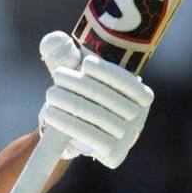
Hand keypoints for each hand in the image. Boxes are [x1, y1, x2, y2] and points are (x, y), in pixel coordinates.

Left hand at [37, 31, 153, 168]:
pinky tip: (50, 114)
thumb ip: (68, 55)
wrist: (82, 134)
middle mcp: (139, 116)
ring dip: (69, 102)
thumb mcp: (80, 75)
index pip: (127, 81)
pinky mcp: (114, 153)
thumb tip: (54, 39)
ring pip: (95, 115)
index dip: (107, 71)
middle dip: (79, 85)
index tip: (85, 63)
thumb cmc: (83, 97)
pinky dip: (68, 123)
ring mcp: (128, 136)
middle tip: (57, 77)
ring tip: (50, 94)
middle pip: (107, 98)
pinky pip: (89, 135)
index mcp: (141, 95)